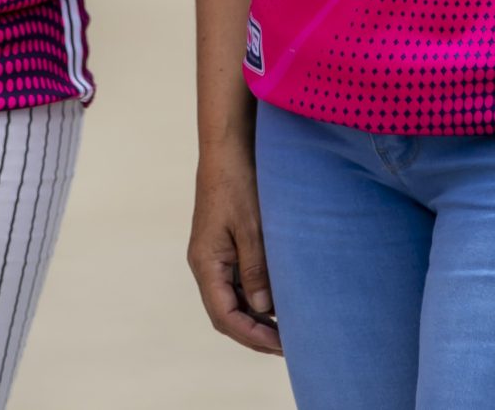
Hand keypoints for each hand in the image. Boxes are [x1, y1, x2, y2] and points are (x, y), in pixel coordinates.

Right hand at [187, 143, 282, 354]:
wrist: (227, 148)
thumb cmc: (238, 183)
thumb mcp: (252, 227)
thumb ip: (256, 269)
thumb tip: (263, 309)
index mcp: (206, 263)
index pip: (224, 316)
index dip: (252, 336)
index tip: (281, 346)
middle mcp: (205, 264)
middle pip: (226, 313)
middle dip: (255, 334)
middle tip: (289, 346)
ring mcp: (213, 256)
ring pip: (232, 299)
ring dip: (256, 317)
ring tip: (287, 329)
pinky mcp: (223, 246)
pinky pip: (237, 282)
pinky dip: (256, 297)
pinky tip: (278, 300)